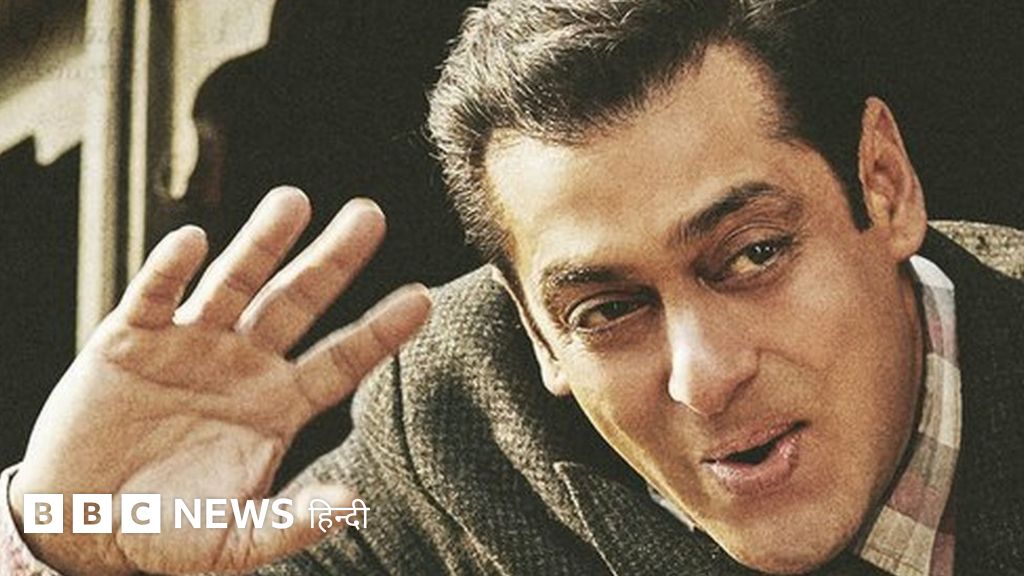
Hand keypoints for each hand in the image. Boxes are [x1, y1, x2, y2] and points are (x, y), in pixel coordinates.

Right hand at [10, 188, 430, 574]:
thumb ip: (291, 523)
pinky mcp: (130, 338)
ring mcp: (190, 345)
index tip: (423, 299)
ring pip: (234, 283)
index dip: (381, 330)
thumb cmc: (168, 534)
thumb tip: (352, 505)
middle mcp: (243, 364)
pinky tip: (192, 241)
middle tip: (370, 214)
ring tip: (294, 202)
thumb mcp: (235, 542)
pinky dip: (170, 270)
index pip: (342, 359)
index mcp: (278, 405)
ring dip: (262, 244)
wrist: (83, 526)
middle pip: (297, 301)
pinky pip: (155, 296)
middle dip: (332, 260)